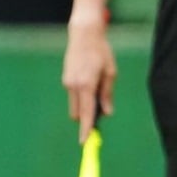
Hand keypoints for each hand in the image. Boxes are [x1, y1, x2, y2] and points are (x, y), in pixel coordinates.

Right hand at [62, 16, 116, 143]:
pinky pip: (73, 95)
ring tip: (97, 90)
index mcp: (86, 85)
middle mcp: (74, 86)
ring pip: (74, 105)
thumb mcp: (110, 72)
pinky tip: (91, 82)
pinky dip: (81, 96)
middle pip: (77, 114)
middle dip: (86, 117)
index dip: (85, 129)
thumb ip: (107, 94)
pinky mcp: (65, 79)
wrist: (84, 34)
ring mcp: (67, 82)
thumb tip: (107, 113)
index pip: (85, 113)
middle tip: (100, 110)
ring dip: (83, 105)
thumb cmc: (101, 51)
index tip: (84, 142)